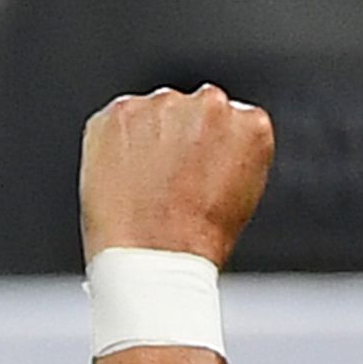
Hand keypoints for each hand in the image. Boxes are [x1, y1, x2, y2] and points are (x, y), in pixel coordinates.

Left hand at [81, 85, 274, 265]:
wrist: (154, 259)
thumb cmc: (197, 243)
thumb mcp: (240, 196)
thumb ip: (228, 156)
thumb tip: (207, 149)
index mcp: (251, 125)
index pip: (227, 122)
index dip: (206, 150)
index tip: (195, 172)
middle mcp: (211, 104)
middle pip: (189, 112)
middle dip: (176, 138)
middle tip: (164, 184)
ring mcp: (164, 104)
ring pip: (151, 115)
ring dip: (144, 140)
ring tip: (141, 189)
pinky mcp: (122, 112)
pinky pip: (115, 123)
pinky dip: (111, 146)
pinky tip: (118, 181)